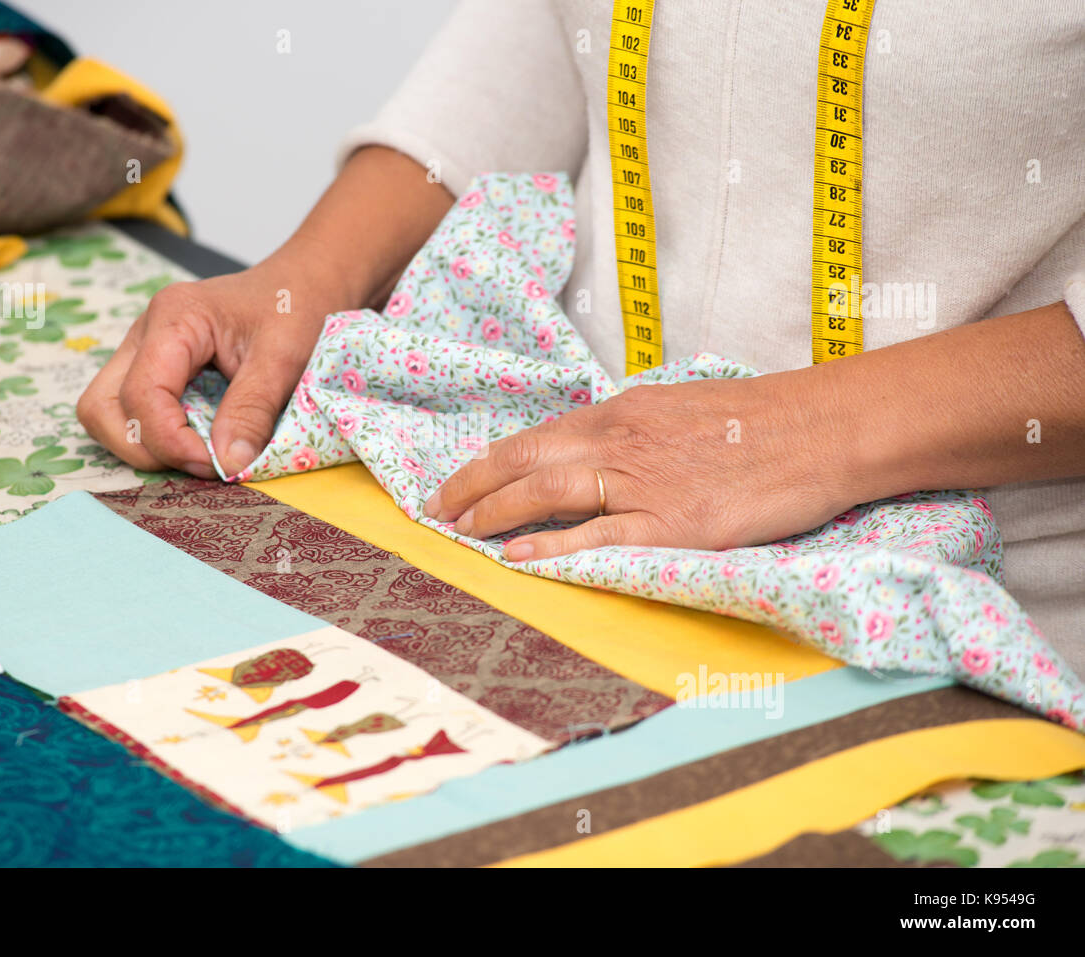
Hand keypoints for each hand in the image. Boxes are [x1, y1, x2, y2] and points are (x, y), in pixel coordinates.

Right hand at [77, 263, 332, 477]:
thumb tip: (227, 464)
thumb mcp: (284, 360)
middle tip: (202, 462)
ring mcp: (143, 351)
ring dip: (147, 445)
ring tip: (202, 452)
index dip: (170, 440)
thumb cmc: (294, 310)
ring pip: (107, 413)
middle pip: (102, 406)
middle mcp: (146, 332)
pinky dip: (159, 437)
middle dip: (144, 447)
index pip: (141, 393)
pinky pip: (133, 412)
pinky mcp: (153, 369)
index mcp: (175, 317)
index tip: (214, 463)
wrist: (302, 288)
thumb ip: (252, 411)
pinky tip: (201, 438)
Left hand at [422, 373, 854, 559]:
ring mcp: (645, 482)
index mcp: (623, 413)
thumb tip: (597, 453)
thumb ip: (635, 432)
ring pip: (549, 490)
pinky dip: (554, 544)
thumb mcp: (682, 410)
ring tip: (461, 531)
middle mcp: (622, 441)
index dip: (490, 462)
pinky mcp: (674, 523)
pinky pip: (600, 534)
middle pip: (525, 457)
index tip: (460, 483)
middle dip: (472, 484)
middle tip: (436, 509)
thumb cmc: (760, 420)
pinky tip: (518, 556)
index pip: (537, 437)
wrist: (822, 429)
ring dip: (496, 511)